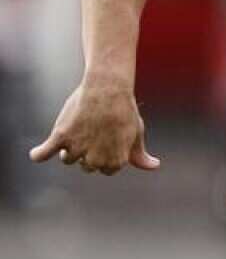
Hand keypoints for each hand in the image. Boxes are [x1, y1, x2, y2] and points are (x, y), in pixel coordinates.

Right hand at [29, 78, 159, 175]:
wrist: (109, 87)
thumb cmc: (124, 111)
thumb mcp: (136, 133)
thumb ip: (140, 155)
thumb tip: (154, 166)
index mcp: (115, 161)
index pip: (106, 170)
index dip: (106, 154)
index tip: (109, 138)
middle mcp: (95, 158)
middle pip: (86, 167)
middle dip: (89, 152)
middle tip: (95, 130)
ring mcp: (77, 148)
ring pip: (67, 159)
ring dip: (70, 148)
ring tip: (81, 127)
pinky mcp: (61, 136)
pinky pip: (43, 153)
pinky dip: (39, 154)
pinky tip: (38, 153)